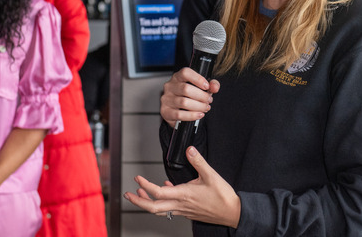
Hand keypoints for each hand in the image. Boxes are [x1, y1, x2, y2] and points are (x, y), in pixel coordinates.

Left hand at [123, 146, 240, 227]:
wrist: (233, 213)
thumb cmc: (223, 197)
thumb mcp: (211, 175)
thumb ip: (198, 161)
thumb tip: (189, 150)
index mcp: (183, 195)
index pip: (158, 192)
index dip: (145, 185)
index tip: (138, 177)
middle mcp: (181, 205)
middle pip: (153, 208)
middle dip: (138, 201)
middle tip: (128, 194)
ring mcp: (184, 211)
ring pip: (160, 211)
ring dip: (148, 203)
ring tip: (140, 194)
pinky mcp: (188, 212)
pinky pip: (170, 209)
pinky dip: (163, 202)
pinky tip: (167, 191)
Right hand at [160, 68, 219, 125]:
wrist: (178, 110)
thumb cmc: (189, 96)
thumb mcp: (201, 88)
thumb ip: (211, 85)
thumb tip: (214, 87)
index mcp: (178, 77)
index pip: (185, 73)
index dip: (198, 79)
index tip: (207, 86)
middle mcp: (170, 86)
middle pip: (186, 89)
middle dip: (201, 96)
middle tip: (209, 100)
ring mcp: (166, 99)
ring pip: (184, 102)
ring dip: (198, 106)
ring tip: (205, 108)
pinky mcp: (165, 111)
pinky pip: (179, 114)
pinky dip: (192, 115)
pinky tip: (199, 114)